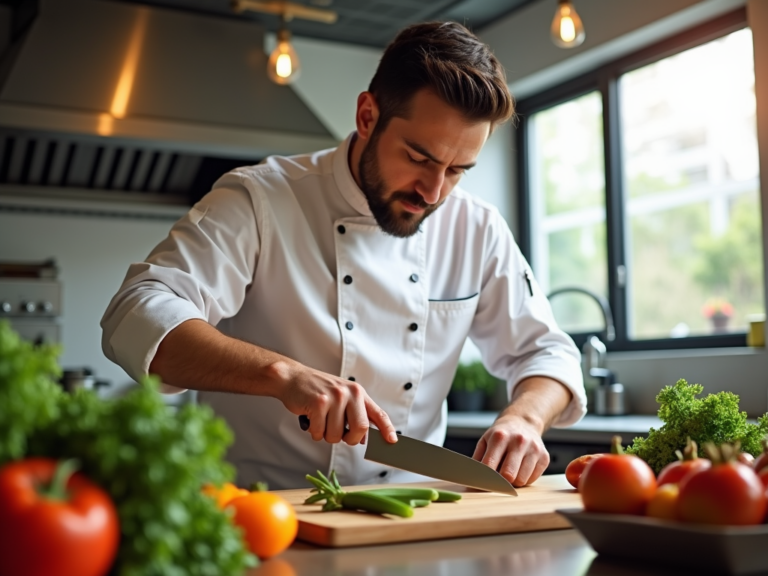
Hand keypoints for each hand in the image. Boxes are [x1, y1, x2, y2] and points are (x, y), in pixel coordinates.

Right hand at [274, 362, 397, 445]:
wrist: (293, 378)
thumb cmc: (318, 391)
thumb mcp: (342, 397)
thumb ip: (355, 415)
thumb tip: (364, 439)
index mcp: (358, 393)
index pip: (378, 413)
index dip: (387, 429)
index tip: (392, 441)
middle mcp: (349, 393)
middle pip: (360, 428)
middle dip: (349, 439)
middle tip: (340, 434)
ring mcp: (334, 397)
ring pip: (336, 435)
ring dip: (326, 435)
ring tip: (321, 421)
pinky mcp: (318, 403)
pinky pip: (320, 432)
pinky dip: (314, 432)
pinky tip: (311, 419)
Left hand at [472, 414, 549, 486]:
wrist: (523, 423)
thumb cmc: (501, 435)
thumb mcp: (485, 441)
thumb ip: (477, 459)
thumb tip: (471, 479)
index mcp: (500, 436)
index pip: (490, 465)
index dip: (484, 478)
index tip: (482, 483)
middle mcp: (519, 441)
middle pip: (508, 475)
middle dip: (500, 481)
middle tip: (497, 479)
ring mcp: (534, 449)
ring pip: (521, 480)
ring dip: (513, 481)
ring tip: (510, 471)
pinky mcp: (545, 457)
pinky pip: (532, 479)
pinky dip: (525, 479)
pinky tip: (521, 468)